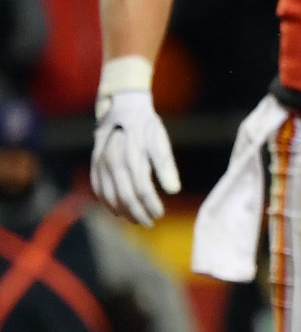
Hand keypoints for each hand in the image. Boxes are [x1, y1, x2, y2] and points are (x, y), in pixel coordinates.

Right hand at [92, 87, 179, 225]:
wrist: (122, 109)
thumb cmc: (147, 127)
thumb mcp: (161, 142)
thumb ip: (166, 166)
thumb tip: (174, 191)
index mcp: (132, 158)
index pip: (142, 191)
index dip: (151, 206)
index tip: (160, 214)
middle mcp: (113, 162)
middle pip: (125, 197)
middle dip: (138, 214)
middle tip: (150, 222)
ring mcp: (101, 164)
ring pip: (109, 196)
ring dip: (122, 211)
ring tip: (136, 219)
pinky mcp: (95, 164)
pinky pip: (97, 188)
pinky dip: (106, 202)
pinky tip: (117, 210)